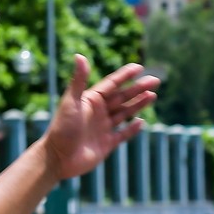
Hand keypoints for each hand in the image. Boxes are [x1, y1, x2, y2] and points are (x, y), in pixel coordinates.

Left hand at [42, 55, 157, 180]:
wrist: (58, 158)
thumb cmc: (61, 128)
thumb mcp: (71, 102)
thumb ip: (78, 80)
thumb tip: (79, 55)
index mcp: (90, 100)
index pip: (112, 84)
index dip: (125, 76)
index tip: (139, 67)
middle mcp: (98, 112)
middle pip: (122, 97)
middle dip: (138, 89)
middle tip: (155, 80)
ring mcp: (103, 128)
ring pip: (125, 113)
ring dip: (138, 104)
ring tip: (152, 96)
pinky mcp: (106, 144)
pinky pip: (122, 134)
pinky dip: (132, 129)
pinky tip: (141, 122)